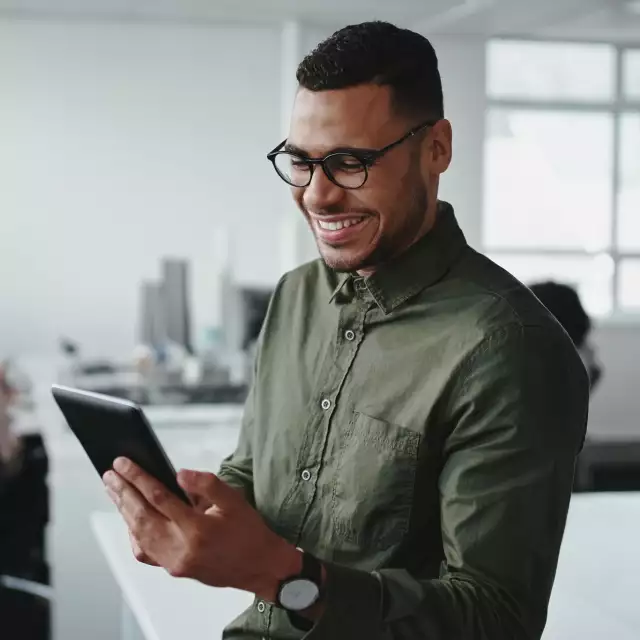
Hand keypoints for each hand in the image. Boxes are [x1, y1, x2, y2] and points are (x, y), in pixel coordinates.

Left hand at [103, 458, 301, 601]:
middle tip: (109, 474)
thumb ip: (207, 484)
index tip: (124, 463)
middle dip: (122, 492)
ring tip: (113, 491)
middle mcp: (181, 548)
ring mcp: (174, 562)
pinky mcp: (174, 569)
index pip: (158, 497)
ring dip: (123, 510)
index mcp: (197, 528)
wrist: (260, 567)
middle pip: (141, 516)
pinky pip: (145, 552)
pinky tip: (130, 520)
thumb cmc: (249, 532)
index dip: (138, 478)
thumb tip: (179, 473)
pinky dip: (133, 534)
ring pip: (138, 534)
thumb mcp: (235, 500)